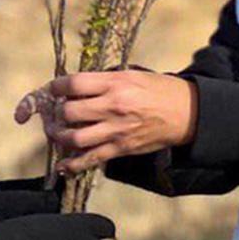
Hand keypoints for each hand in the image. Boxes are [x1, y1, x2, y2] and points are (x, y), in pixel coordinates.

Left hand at [15, 71, 197, 174]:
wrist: (186, 112)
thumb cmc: (158, 90)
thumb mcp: (132, 74)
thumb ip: (105, 80)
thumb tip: (76, 86)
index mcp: (114, 83)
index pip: (73, 84)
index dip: (56, 87)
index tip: (53, 89)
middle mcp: (112, 106)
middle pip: (68, 112)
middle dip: (55, 113)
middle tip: (54, 112)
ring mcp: (116, 130)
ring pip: (74, 138)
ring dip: (58, 137)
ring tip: (55, 132)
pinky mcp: (121, 148)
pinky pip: (90, 159)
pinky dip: (72, 165)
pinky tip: (62, 165)